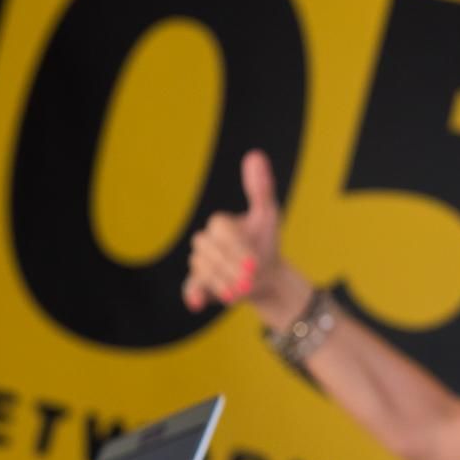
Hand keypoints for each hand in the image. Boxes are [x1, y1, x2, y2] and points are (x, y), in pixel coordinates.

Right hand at [181, 149, 307, 328]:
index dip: (238, 248)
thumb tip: (255, 154)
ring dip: (224, 282)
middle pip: (210, 252)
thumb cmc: (266, 241)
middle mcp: (205, 241)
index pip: (222, 232)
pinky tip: (197, 304)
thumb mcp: (267, 215)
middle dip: (231, 267)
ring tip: (242, 292)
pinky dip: (193, 295)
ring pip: (204, 270)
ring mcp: (201, 263)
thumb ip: (260, 188)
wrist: (268, 276)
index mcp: (220, 223)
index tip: (256, 262)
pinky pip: (191, 287)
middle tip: (251, 279)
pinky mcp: (200, 283)